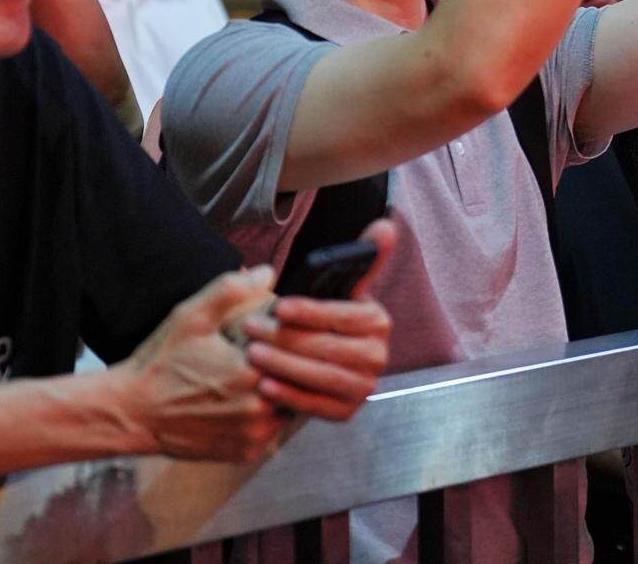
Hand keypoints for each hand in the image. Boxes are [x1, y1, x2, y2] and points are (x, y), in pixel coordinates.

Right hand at [119, 266, 291, 462]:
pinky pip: (272, 431)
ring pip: (290, 407)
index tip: (286, 330)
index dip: (296, 339)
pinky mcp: (245, 452)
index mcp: (253, 374)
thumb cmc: (162, 363)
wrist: (132, 414)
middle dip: (293, 365)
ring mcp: (254, 436)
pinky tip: (251, 398)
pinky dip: (267, 415)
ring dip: (283, 390)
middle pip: (299, 382)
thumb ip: (231, 291)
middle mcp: (260, 410)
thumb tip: (268, 273)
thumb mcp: (191, 317)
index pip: (300, 353)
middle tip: (275, 351)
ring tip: (265, 372)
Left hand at [235, 219, 396, 420]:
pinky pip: (317, 406)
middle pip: (328, 347)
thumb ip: (363, 257)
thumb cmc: (323, 319)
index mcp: (377, 321)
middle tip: (250, 328)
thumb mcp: (340, 288)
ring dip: (284, 366)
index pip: (342, 315)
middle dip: (286, 338)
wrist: (319, 363)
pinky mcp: (347, 412)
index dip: (310, 311)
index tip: (278, 306)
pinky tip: (265, 386)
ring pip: (321, 377)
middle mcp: (378, 356)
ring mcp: (364, 387)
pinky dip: (290, 397)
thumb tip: (386, 225)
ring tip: (252, 355)